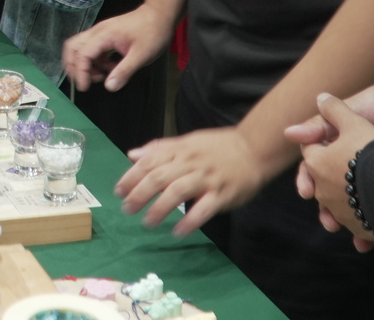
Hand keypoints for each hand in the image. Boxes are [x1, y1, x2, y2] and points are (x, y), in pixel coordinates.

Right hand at [62, 5, 173, 92]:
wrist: (159, 15)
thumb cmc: (152, 32)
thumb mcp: (141, 55)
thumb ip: (124, 71)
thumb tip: (109, 86)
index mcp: (104, 35)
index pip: (82, 54)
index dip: (80, 72)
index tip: (84, 87)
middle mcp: (97, 32)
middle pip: (72, 47)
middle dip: (74, 66)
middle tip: (84, 81)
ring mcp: (100, 32)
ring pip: (80, 48)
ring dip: (84, 64)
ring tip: (101, 76)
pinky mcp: (105, 35)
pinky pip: (91, 49)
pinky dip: (95, 61)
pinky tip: (109, 68)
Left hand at [117, 126, 279, 236]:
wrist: (254, 148)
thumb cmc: (217, 147)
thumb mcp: (187, 141)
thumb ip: (159, 149)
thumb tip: (132, 155)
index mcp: (180, 150)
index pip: (149, 162)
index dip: (131, 177)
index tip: (118, 192)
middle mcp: (190, 162)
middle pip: (159, 177)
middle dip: (139, 195)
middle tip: (127, 209)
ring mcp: (207, 178)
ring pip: (178, 191)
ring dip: (159, 208)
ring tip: (147, 222)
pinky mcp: (223, 194)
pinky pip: (204, 209)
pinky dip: (190, 221)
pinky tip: (178, 232)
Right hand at [292, 91, 373, 250]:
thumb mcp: (349, 113)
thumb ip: (319, 123)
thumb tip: (288, 133)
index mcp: (331, 148)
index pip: (312, 168)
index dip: (307, 181)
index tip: (307, 192)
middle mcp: (343, 166)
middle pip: (326, 193)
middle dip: (324, 209)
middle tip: (328, 221)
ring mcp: (361, 181)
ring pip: (344, 208)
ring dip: (341, 222)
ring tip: (342, 231)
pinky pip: (369, 216)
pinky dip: (365, 232)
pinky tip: (364, 243)